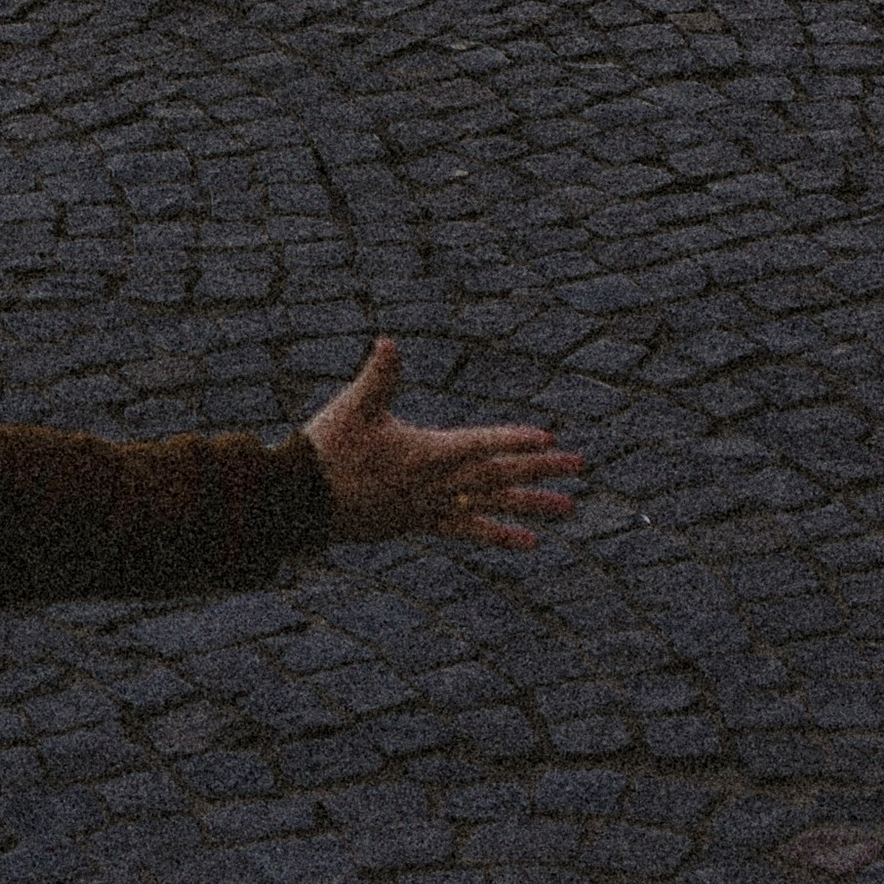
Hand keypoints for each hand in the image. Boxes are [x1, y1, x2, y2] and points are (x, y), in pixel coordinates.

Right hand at [302, 338, 581, 551]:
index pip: (479, 445)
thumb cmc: (327, 449)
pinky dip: (499, 535)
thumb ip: (378, 376)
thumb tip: (389, 342)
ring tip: (569, 507)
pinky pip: (468, 531)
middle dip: (539, 469)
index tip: (548, 438)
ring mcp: (431, 506)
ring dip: (531, 504)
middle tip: (578, 464)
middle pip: (497, 475)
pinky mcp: (421, 522)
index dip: (512, 440)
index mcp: (425, 452)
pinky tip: (529, 542)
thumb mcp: (353, 407)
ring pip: (491, 505)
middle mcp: (436, 484)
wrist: (305, 502)